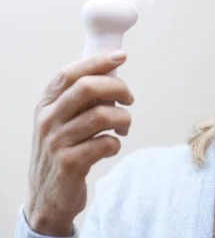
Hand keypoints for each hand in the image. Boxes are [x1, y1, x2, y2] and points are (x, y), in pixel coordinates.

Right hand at [24, 51, 134, 235]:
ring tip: (123, 126)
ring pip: (102, 115)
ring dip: (123, 118)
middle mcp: (47, 120)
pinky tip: (112, 146)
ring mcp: (56, 142)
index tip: (121, 57)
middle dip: (118, 88)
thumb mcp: (62, 121)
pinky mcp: (70, 164)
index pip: (70, 73)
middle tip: (129, 99)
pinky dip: (116, 142)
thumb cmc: (63, 151)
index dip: (98, 61)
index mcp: (46, 104)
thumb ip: (80, 98)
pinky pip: (105, 143)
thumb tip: (113, 70)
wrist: (47, 196)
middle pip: (87, 88)